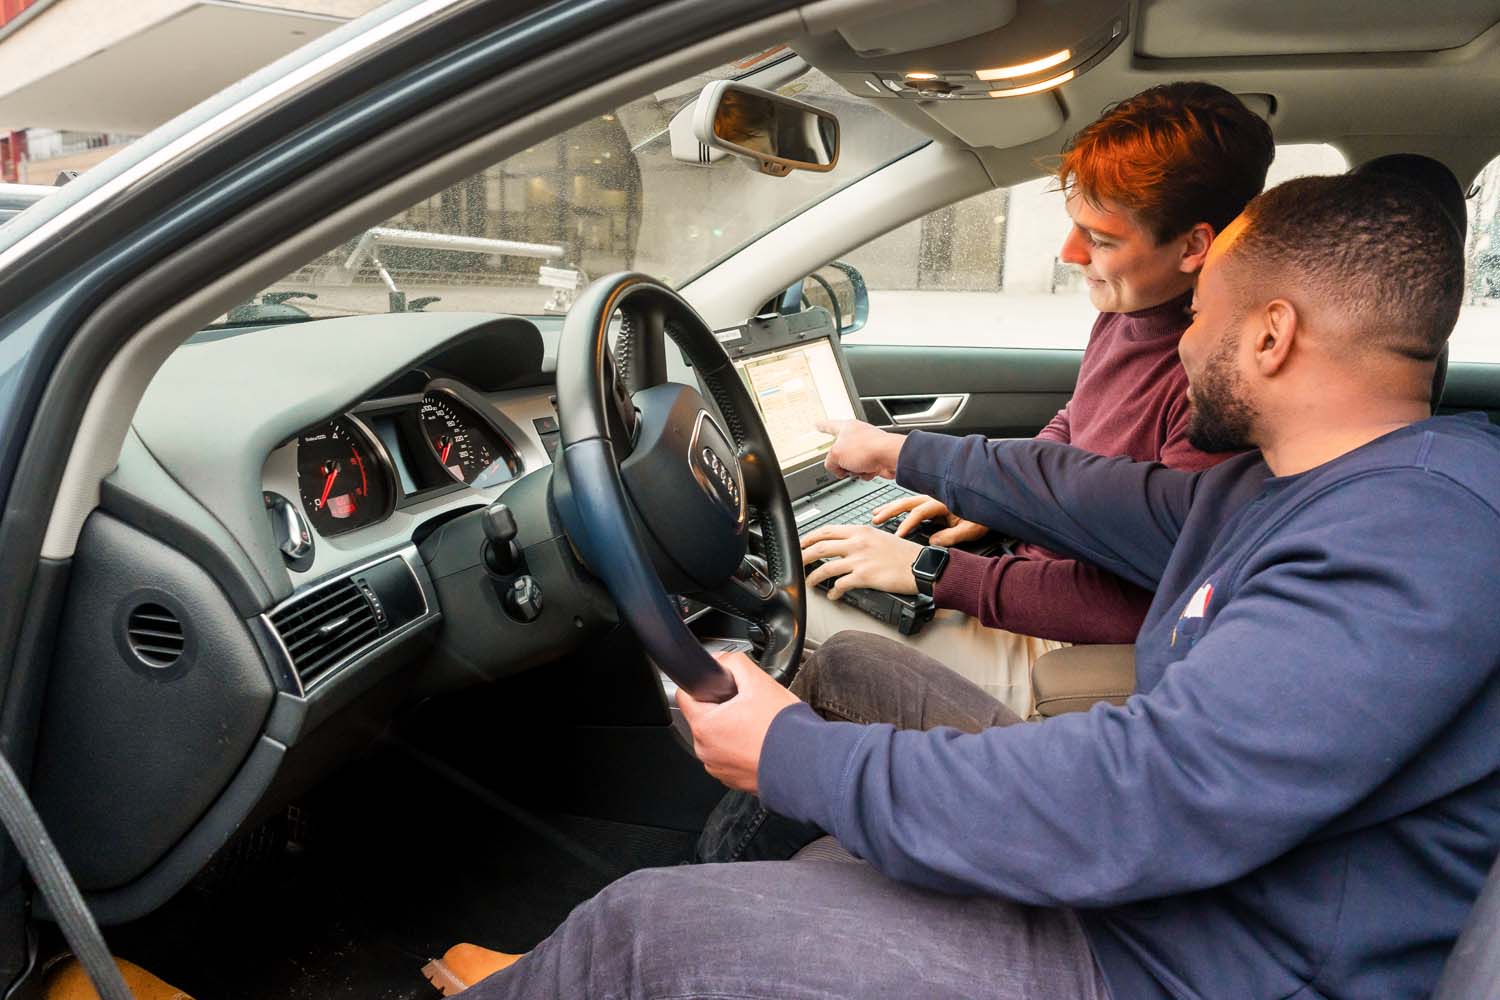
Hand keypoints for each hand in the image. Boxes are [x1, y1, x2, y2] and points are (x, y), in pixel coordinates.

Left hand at [677, 651, 799, 793]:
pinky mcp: (733, 780)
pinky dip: (741, 750)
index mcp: (705, 726)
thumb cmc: (782, 728)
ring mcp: (719, 768)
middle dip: (723, 708)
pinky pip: (730, 758)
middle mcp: (706, 751)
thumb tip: (721, 661)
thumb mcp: (759, 682)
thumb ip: (733, 663)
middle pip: (704, 718)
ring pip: (718, 739)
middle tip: (749, 705)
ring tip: (757, 726)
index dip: (704, 685)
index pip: (686, 696)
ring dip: (732, 730)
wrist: (805, 764)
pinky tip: (760, 743)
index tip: (721, 686)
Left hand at [801, 523, 921, 599]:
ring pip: (825, 567)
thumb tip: (843, 545)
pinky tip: (832, 595)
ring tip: (810, 582)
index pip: (827, 530)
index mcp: (860, 531)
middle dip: (803, 556)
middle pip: (820, 547)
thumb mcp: (880, 536)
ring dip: (813, 577)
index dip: (809, 537)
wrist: (921, 566)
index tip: (802, 543)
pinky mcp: (864, 576)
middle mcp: (857, 543)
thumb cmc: (904, 554)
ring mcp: (860, 560)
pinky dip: (833, 592)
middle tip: (797, 563)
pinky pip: (840, 585)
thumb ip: (860, 539)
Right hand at [817, 419, 902, 480]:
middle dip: (841, 462)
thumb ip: (830, 462)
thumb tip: (837, 469)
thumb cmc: (868, 448)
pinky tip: (869, 470)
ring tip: (859, 466)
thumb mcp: (835, 455)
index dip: (821, 426)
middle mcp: (857, 435)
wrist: (890, 456)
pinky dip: (865, 473)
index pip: (829, 426)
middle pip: (841, 452)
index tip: (817, 424)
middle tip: (842, 465)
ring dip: (854, 470)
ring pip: (852, 463)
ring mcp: (868, 446)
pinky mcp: (877, 458)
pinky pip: (864, 469)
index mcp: (846, 427)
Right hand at [872, 494, 987, 546]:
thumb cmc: (984, 516)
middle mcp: (936, 497)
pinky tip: (892, 513)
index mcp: (943, 502)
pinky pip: (913, 506)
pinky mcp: (934, 504)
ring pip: (908, 502)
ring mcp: (934, 499)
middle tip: (875, 518)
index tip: (897, 535)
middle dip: (890, 510)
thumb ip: (951, 536)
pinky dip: (901, 509)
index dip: (907, 523)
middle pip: (908, 502)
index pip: (919, 513)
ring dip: (892, 508)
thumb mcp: (971, 529)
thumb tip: (932, 542)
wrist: (993, 504)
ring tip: (876, 514)